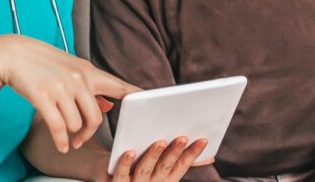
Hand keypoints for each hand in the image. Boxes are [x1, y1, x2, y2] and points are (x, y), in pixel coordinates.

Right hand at [0, 35, 137, 152]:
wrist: (12, 54)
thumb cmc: (43, 63)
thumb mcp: (71, 69)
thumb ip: (90, 87)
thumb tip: (109, 106)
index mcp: (88, 71)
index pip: (118, 86)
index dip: (135, 96)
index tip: (149, 102)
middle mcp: (78, 79)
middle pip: (96, 117)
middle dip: (89, 133)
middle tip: (80, 140)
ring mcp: (60, 88)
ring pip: (76, 124)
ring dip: (72, 135)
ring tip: (65, 136)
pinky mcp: (43, 96)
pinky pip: (59, 128)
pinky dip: (61, 141)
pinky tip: (61, 145)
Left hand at [93, 137, 209, 181]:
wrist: (106, 176)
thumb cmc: (137, 167)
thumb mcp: (159, 166)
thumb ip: (178, 159)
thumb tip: (208, 154)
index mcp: (164, 180)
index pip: (181, 166)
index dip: (193, 154)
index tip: (203, 139)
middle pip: (165, 167)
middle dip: (175, 152)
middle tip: (183, 137)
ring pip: (145, 170)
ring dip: (153, 156)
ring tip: (160, 142)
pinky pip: (120, 174)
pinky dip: (125, 164)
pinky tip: (129, 152)